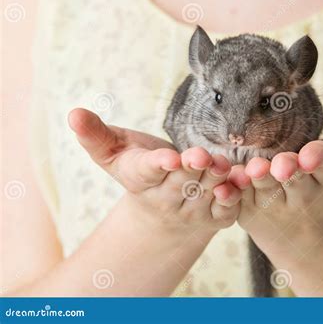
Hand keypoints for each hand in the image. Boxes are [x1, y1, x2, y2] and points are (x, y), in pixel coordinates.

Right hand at [68, 108, 240, 236]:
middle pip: (181, 182)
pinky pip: (225, 211)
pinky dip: (234, 199)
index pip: (148, 173)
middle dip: (192, 169)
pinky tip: (241, 183)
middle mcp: (166, 199)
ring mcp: (191, 211)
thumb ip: (95, 135)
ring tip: (222, 166)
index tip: (168, 158)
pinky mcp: (214, 218)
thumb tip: (73, 114)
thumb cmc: (138, 167)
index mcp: (141, 179)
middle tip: (203, 156)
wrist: (162, 206)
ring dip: (216, 181)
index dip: (159, 165)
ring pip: (205, 195)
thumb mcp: (114, 151)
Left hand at [229, 124, 322, 253]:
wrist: (304, 231)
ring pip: (266, 190)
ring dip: (260, 180)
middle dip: (290, 171)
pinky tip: (227, 185)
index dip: (321, 160)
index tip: (311, 155)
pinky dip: (232, 195)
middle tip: (283, 165)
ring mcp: (273, 205)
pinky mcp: (248, 211)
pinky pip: (238, 201)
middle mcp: (303, 197)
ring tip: (256, 169)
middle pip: (296, 180)